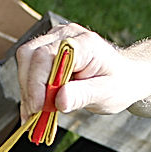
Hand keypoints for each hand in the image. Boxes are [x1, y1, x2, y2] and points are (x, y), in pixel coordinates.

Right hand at [14, 23, 150, 121]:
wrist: (125, 76)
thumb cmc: (119, 82)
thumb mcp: (106, 93)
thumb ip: (83, 95)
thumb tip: (59, 101)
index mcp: (83, 43)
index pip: (47, 56)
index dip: (37, 82)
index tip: (39, 107)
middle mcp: (65, 35)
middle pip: (30, 55)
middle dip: (29, 87)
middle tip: (36, 114)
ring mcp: (55, 41)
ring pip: (26, 61)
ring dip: (27, 90)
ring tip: (36, 115)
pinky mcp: (48, 51)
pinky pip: (30, 68)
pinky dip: (30, 91)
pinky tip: (34, 110)